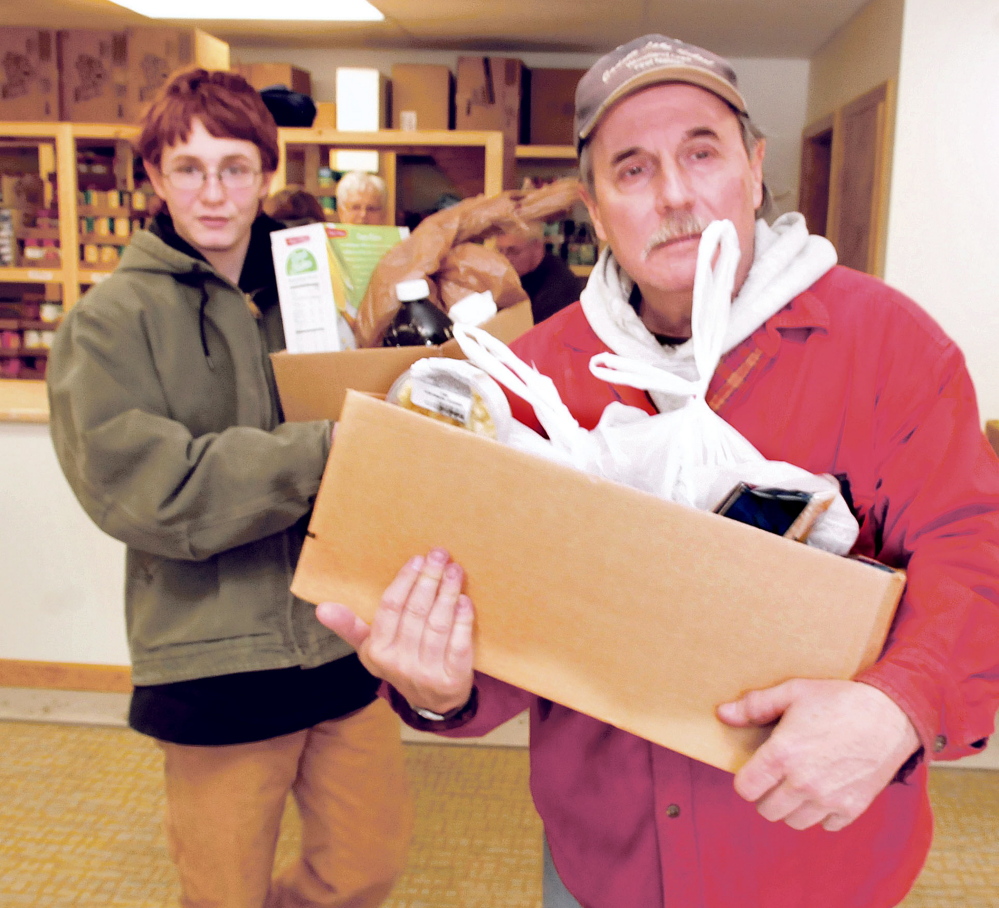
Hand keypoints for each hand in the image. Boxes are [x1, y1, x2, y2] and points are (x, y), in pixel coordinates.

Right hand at [315, 548, 474, 715]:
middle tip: (440, 555)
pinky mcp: (452, 679)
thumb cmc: (399, 661)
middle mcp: (399, 663)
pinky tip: (465, 601)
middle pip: (415, 613)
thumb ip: (349, 626)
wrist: (432, 702)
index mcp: (376, 651)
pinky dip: (462, 621)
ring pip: (437, 626)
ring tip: (454, 571)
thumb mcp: (370, 648)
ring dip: (447, 594)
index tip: (417, 559)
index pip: (390, 608)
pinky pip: (458, 645)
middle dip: (429, 580)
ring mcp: (427, 672)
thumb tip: (321, 608)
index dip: (405, 581)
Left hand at [717, 679, 920, 831]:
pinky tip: (824, 788)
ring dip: (791, 806)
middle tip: (776, 775)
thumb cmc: (838, 700)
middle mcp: (803, 782)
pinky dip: (821, 813)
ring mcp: (828, 799)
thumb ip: (755, 705)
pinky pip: (825, 825)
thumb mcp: (793, 692)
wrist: (890, 715)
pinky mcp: (852, 809)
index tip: (754, 769)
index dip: (745, 780)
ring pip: (793, 822)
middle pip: (766, 810)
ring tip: (798, 782)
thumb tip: (723, 714)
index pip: (745, 789)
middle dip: (766, 794)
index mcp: (783, 754)